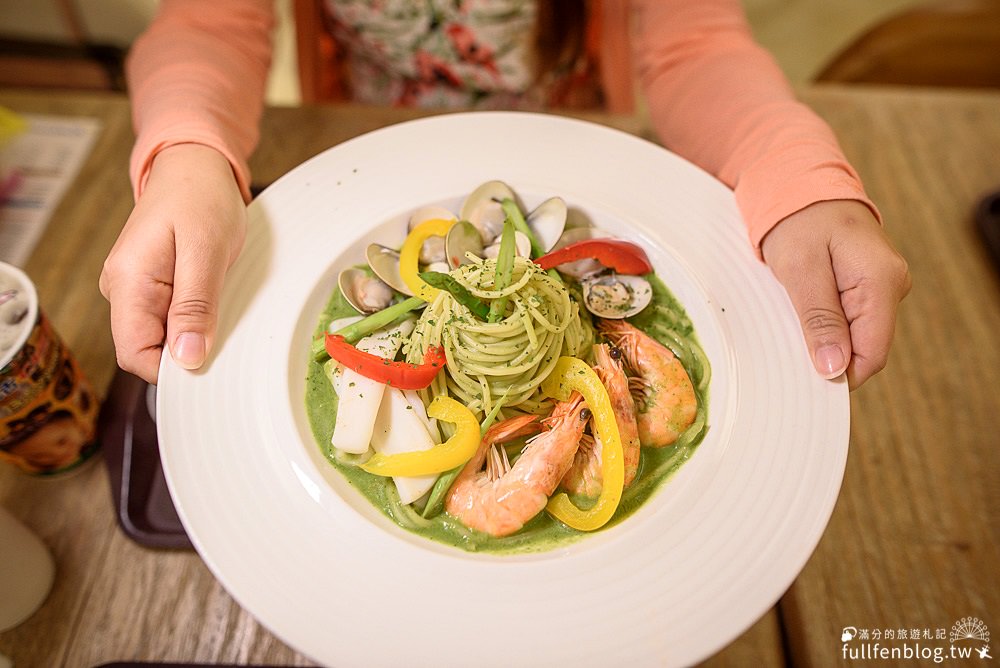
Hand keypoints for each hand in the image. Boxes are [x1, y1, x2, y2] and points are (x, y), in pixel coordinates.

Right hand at [100, 144, 246, 382]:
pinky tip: (211, 297)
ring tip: (218, 299)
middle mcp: (120, 288)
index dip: (170, 370)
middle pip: (146, 349)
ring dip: (190, 332)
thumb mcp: (207, 251)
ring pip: (159, 336)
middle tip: (223, 324)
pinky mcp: (148, 286)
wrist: (193, 165)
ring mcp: (132, 288)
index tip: (208, 360)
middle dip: (183, 351)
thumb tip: (186, 358)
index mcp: (127, 281)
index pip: (134, 354)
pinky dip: (191, 318)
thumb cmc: (202, 199)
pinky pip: (167, 318)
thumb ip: (195, 305)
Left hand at [761, 200, 910, 388]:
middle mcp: (892, 286)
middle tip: (789, 332)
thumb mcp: (800, 270)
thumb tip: (834, 368)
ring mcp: (882, 287)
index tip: (807, 374)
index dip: (841, 373)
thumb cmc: (798, 220)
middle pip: (864, 348)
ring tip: (794, 309)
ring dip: (823, 335)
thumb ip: (819, 319)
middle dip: (829, 352)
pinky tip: (803, 306)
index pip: (873, 353)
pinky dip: (824, 322)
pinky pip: (849, 320)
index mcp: (882, 281)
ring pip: (855, 336)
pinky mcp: (867, 288)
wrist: (800, 187)